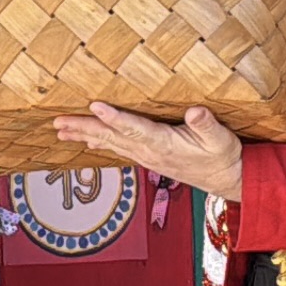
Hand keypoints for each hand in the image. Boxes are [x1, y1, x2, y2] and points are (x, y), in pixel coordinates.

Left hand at [53, 103, 242, 199]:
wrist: (226, 178)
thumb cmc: (223, 156)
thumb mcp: (221, 139)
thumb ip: (207, 125)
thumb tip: (195, 112)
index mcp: (165, 144)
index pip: (135, 129)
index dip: (115, 118)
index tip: (95, 107)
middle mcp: (150, 152)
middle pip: (112, 137)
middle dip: (84, 128)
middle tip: (59, 122)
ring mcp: (146, 156)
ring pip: (110, 143)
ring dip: (84, 135)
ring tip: (60, 130)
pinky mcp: (147, 158)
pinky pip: (117, 149)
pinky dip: (99, 143)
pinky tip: (85, 141)